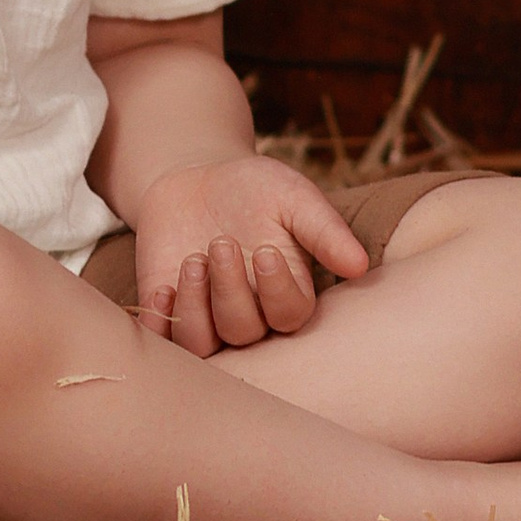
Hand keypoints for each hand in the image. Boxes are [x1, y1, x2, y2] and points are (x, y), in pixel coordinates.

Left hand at [133, 157, 369, 354]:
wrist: (197, 178)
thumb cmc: (255, 189)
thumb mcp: (293, 197)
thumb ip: (324, 230)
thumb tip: (360, 265)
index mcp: (287, 293)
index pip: (290, 316)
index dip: (277, 292)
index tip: (265, 250)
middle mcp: (250, 315)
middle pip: (244, 332)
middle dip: (230, 290)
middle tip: (221, 241)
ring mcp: (207, 317)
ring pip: (202, 342)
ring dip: (195, 306)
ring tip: (193, 259)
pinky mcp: (167, 311)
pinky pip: (162, 337)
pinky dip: (159, 321)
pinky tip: (164, 285)